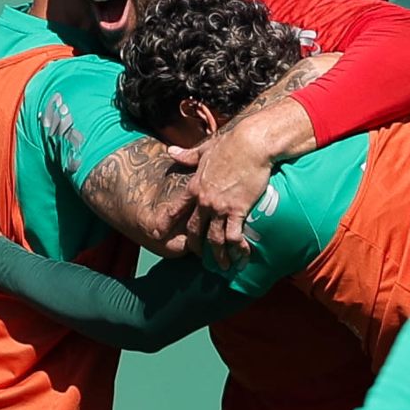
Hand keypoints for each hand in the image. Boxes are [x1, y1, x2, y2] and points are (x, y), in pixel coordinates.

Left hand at [169, 124, 271, 269]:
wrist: (252, 144)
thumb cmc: (231, 144)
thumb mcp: (205, 150)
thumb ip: (188, 155)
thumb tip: (171, 151)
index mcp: (195, 186)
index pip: (177, 208)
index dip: (167, 222)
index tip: (158, 234)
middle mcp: (204, 200)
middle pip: (194, 229)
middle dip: (195, 245)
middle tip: (199, 256)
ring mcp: (220, 207)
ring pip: (214, 238)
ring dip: (217, 254)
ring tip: (223, 265)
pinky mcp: (238, 210)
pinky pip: (234, 235)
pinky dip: (237, 248)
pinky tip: (241, 256)